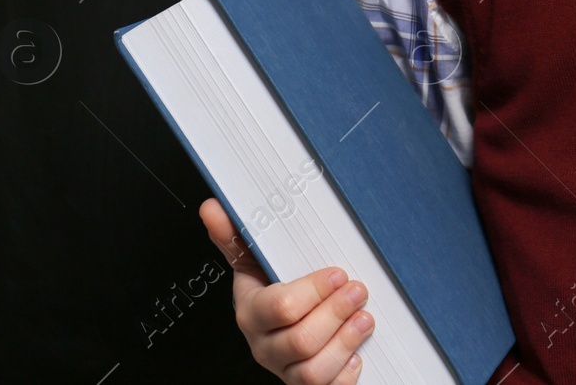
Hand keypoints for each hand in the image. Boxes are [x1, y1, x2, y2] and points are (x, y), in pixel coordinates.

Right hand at [200, 198, 376, 383]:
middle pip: (301, 339)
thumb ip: (236, 235)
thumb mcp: (254, 262)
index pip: (280, 307)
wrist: (281, 329)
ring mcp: (286, 370)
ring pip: (313, 371)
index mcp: (251, 313)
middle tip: (357, 291)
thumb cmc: (273, 290)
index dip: (314, 291)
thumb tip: (212, 207)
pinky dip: (345, 374)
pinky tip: (356, 353)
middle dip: (336, 313)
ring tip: (364, 319)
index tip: (337, 274)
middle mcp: (265, 346)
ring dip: (345, 342)